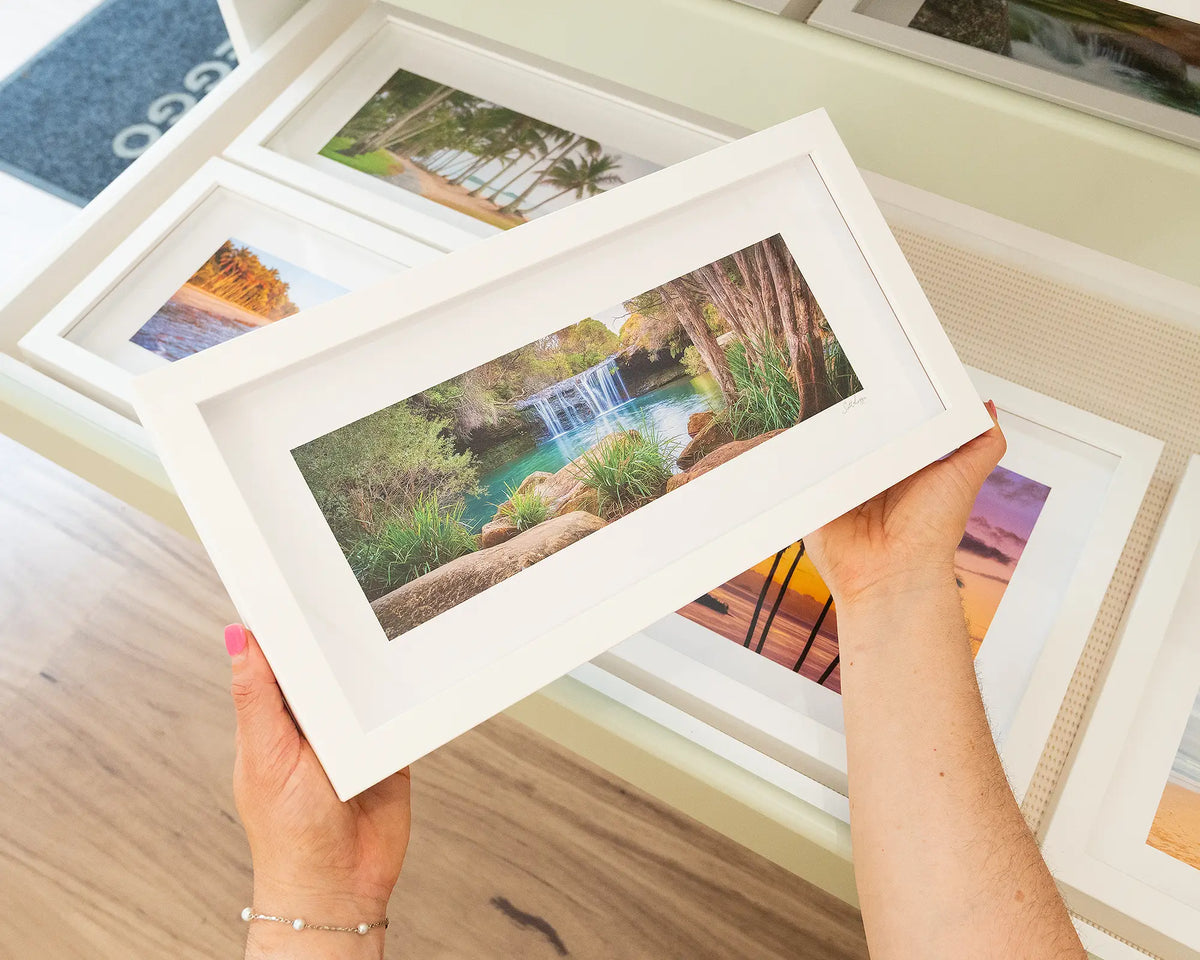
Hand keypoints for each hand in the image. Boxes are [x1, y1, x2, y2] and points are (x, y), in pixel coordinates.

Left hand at [226, 624, 410, 955]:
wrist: (339, 889)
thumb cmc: (288, 835)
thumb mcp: (266, 758)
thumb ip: (257, 697)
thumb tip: (235, 635)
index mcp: (274, 716)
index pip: (278, 655)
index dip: (285, 620)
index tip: (293, 578)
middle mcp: (313, 719)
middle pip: (327, 661)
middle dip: (337, 635)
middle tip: (351, 592)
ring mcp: (353, 732)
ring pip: (366, 680)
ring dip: (375, 664)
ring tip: (386, 628)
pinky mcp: (388, 746)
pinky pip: (399, 709)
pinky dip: (406, 692)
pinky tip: (412, 671)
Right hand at [804, 401, 1005, 606]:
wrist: (894, 576)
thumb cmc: (932, 533)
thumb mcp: (965, 476)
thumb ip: (981, 442)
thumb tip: (987, 407)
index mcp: (902, 463)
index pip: (892, 422)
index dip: (890, 401)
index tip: (887, 375)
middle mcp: (871, 473)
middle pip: (857, 431)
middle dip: (853, 413)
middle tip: (850, 389)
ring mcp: (840, 485)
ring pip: (827, 447)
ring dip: (825, 435)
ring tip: (823, 415)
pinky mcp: (815, 499)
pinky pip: (803, 473)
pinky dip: (801, 461)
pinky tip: (804, 446)